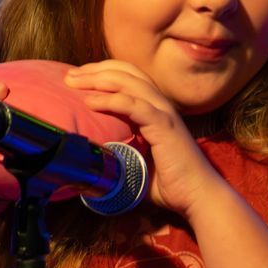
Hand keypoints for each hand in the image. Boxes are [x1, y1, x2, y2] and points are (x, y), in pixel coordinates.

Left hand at [66, 61, 226, 219]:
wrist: (198, 197)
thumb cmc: (171, 186)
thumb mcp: (139, 164)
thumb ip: (121, 155)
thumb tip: (93, 163)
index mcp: (156, 110)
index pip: (129, 78)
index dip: (103, 73)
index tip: (78, 79)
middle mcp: (161, 105)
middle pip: (126, 73)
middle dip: (95, 70)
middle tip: (69, 76)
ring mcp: (164, 114)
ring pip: (129, 83)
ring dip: (99, 79)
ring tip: (74, 82)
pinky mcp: (164, 126)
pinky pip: (134, 105)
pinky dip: (111, 100)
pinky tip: (90, 101)